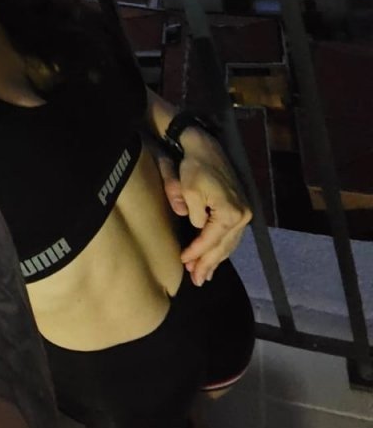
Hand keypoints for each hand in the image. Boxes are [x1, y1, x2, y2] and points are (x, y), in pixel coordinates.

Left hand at [157, 128, 251, 285]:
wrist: (205, 147)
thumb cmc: (194, 167)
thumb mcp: (188, 191)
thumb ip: (193, 216)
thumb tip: (197, 229)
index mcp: (230, 213)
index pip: (210, 240)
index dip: (196, 253)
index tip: (183, 263)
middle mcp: (242, 215)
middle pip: (223, 246)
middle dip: (208, 264)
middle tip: (196, 280)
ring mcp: (243, 213)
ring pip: (229, 243)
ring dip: (216, 260)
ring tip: (204, 275)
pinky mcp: (239, 210)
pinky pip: (230, 235)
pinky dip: (222, 248)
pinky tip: (215, 259)